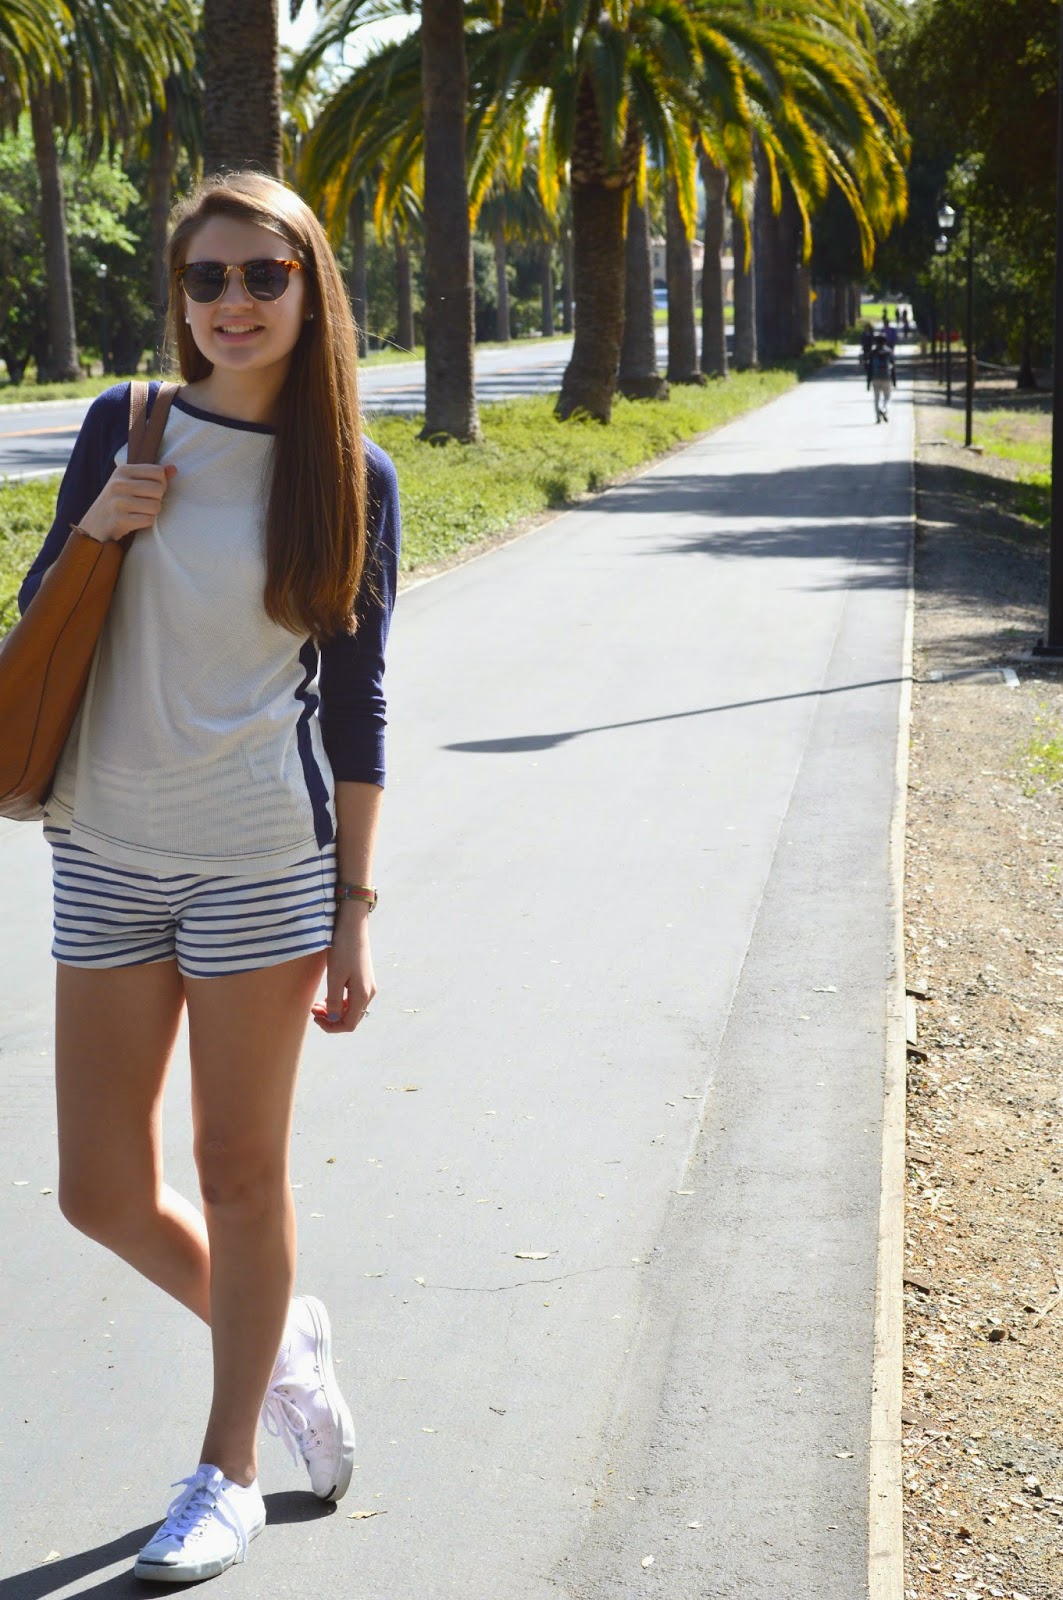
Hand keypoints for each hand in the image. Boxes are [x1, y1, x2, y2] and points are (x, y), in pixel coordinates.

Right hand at [77, 463, 177, 542]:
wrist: (95, 525)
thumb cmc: (117, 502)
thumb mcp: (130, 483)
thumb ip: (152, 475)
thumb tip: (174, 469)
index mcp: (122, 470)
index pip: (158, 472)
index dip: (161, 483)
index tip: (150, 490)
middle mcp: (119, 484)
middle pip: (159, 489)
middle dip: (157, 499)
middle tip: (144, 503)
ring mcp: (118, 502)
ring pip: (156, 506)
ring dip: (152, 513)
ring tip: (138, 512)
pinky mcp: (120, 519)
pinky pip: (148, 520)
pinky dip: (145, 523)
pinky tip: (135, 521)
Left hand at [311, 901, 376, 1033]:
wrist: (352, 928)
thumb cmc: (343, 950)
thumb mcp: (335, 977)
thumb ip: (334, 1002)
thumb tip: (334, 1019)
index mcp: (362, 995)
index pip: (349, 1024)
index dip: (331, 1027)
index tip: (316, 1017)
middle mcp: (368, 993)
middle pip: (351, 1018)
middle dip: (331, 1018)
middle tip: (313, 1009)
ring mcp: (367, 986)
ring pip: (351, 1009)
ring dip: (334, 1010)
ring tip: (318, 1004)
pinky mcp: (363, 979)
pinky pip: (352, 999)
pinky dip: (339, 1002)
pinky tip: (328, 996)